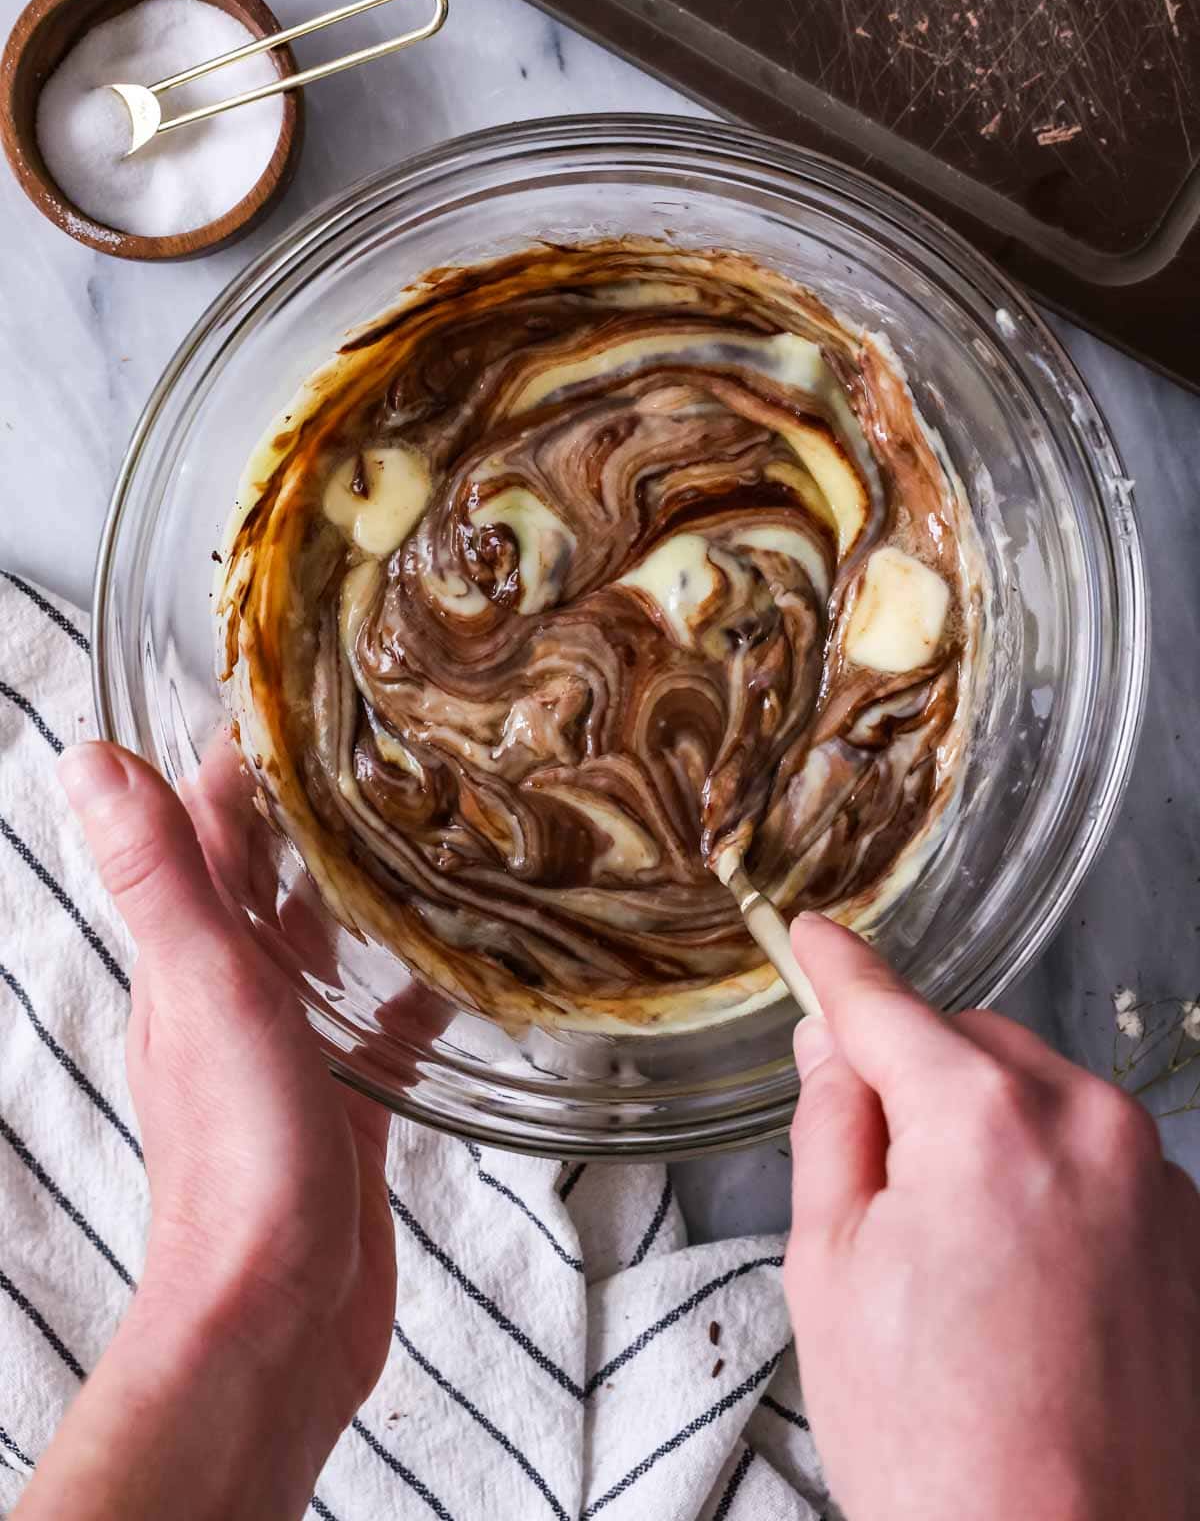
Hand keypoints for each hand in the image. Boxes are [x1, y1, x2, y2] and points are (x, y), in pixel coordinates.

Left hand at [17, 742, 396, 1520]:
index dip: (246, 749)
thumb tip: (87, 762)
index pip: (209, 822)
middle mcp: (232, 992)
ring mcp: (287, 1048)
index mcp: (191, 956)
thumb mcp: (206, 993)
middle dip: (324, 807)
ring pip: (330, 941)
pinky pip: (382, 1022)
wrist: (274, 1317)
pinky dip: (416, 986)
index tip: (304, 681)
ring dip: (368, 888)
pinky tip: (466, 966)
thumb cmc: (237, 1163)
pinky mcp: (343, 1101)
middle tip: (400, 746)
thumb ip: (158, 878)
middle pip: (275, 873)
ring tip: (438, 831)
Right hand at [784, 910, 1199, 1520]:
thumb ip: (832, 1128)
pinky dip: (1045, 1175)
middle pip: (971, 1044)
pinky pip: (1094, 1153)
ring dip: (985, 1128)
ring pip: (1037, 1095)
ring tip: (953, 1257)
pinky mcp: (1191, 1230)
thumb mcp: (830, 1272)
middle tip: (873, 1180)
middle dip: (915, 1080)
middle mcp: (1088, 1124)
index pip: (888, 1008)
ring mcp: (1155, 1178)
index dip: (837, 971)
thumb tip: (833, 1049)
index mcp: (984, 1121)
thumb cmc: (936, 1445)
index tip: (813, 939)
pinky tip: (1018, 1276)